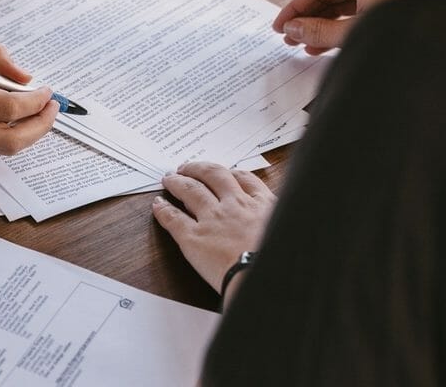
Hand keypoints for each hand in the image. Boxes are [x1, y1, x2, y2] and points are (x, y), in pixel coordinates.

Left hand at [151, 162, 276, 293]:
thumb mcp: (287, 233)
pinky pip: (173, 218)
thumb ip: (279, 224)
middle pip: (213, 175)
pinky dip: (163, 209)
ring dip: (177, 181)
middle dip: (198, 168)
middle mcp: (235, 205)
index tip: (226, 173)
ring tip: (169, 179)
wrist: (267, 279)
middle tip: (187, 167)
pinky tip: (158, 205)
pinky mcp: (194, 237)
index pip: (245, 179)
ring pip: (190, 190)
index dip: (231, 173)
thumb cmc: (279, 263)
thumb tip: (274, 229)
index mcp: (262, 205)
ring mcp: (213, 219)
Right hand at [272, 0, 409, 53]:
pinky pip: (357, 12)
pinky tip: (324, 45)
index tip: (280, 26)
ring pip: (343, 5)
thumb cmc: (406, 37)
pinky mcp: (392, 5)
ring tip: (303, 45)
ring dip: (321, 25)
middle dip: (307, 17)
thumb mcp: (352, 34)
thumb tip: (293, 29)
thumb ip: (318, 31)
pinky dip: (339, 27)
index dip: (294, 7)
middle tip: (289, 37)